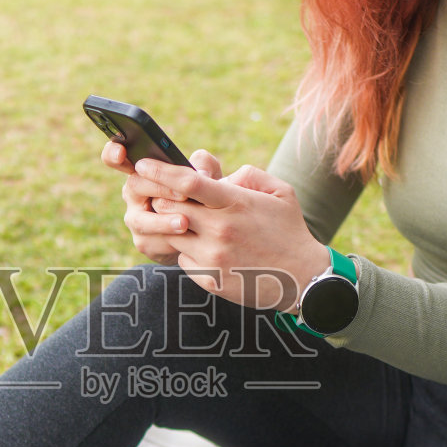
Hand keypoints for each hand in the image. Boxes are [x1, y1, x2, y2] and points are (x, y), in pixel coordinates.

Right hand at [102, 141, 220, 266]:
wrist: (206, 231)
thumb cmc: (202, 194)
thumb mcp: (207, 175)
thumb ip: (204, 165)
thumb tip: (202, 173)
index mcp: (143, 170)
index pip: (115, 157)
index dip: (113, 153)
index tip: (121, 152)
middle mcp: (133, 193)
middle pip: (136, 185)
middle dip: (160, 188)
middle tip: (184, 195)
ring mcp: (135, 218)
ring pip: (141, 220)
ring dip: (163, 221)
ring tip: (184, 223)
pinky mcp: (143, 241)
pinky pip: (152, 241)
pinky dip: (170, 241)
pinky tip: (186, 241)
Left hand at [134, 155, 330, 310]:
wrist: (303, 279)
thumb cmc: (290, 230)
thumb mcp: (279, 192)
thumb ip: (246, 174)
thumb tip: (214, 173)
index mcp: (235, 204)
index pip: (187, 182)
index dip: (159, 171)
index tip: (142, 166)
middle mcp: (220, 231)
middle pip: (168, 208)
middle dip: (161, 199)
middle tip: (164, 196)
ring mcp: (213, 258)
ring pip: (172, 235)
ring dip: (175, 227)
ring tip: (195, 225)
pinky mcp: (209, 280)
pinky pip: (183, 260)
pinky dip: (188, 251)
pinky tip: (209, 250)